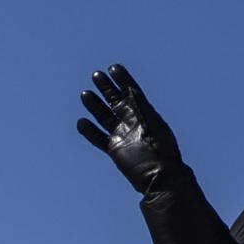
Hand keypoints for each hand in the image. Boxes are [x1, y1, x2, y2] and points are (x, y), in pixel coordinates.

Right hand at [76, 65, 183, 192]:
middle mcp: (132, 121)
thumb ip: (141, 107)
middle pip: (115, 100)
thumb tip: (130, 90)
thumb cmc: (161, 151)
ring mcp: (122, 134)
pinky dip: (89, 131)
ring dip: (95, 105)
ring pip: (104, 116)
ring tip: (85, 93)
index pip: (131, 91)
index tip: (113, 67)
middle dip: (106, 87)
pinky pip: (98, 138)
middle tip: (96, 75)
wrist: (160, 177)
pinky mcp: (114, 149)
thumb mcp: (152, 125)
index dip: (123, 79)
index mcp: (144, 113)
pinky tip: (81, 122)